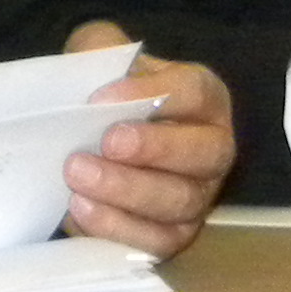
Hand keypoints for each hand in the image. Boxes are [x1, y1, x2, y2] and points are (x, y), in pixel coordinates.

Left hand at [58, 27, 234, 257]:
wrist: (91, 145)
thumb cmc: (106, 101)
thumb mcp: (102, 60)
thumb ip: (99, 51)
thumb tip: (93, 63)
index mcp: (203, 100)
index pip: (194, 93)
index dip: (154, 94)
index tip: (101, 98)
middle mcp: (212, 150)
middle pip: (203, 153)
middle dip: (154, 149)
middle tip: (105, 143)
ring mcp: (198, 198)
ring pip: (179, 201)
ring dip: (128, 191)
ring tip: (78, 177)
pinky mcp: (172, 236)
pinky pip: (155, 241)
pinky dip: (118, 228)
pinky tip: (80, 210)